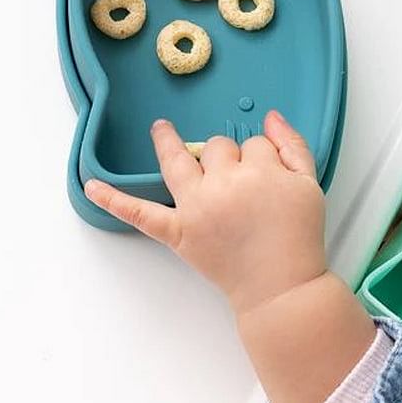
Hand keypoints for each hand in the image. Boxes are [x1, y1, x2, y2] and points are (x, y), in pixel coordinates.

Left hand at [85, 113, 326, 315]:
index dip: (264, 157)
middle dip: (229, 157)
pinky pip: (141, 214)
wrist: (282, 286)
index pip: (255, 144)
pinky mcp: (178, 233)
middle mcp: (223, 183)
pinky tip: (92, 186)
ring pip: (177, 161)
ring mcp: (196, 207)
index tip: (271, 179)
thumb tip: (270, 116)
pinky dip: (114, 201)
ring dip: (164, 142)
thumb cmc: (299, 236)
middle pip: (217, 148)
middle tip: (243, 185)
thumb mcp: (309, 184)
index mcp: (259, 169)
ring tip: (159, 129)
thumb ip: (293, 145)